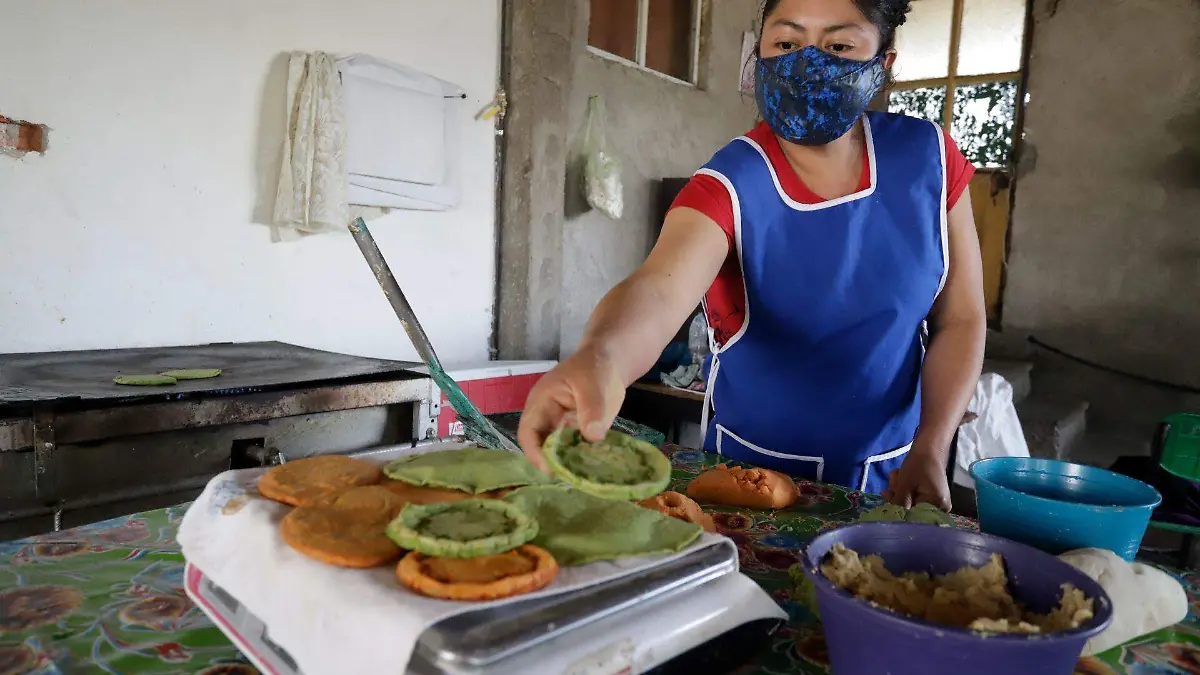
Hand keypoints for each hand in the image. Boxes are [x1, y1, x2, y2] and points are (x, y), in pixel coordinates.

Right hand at [517, 346, 625, 471]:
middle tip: (573, 478)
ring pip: (559, 453)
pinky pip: (575, 451)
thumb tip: (593, 436)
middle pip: (541, 447)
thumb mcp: (593, 383)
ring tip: (585, 476)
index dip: (536, 453)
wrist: (609, 362)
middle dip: (554, 464)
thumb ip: (592, 408)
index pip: (529, 433)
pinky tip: (595, 468)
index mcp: (542, 404)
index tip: (553, 468)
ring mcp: (562, 428)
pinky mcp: (577, 434)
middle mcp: (547, 419)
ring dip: (569, 465)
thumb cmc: (595, 367)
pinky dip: (583, 460)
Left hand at [882, 450, 951, 511]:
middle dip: (898, 494)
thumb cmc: (918, 464)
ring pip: (910, 501)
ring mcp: (936, 501)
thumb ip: (899, 502)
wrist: (928, 448)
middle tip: (893, 479)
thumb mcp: (905, 484)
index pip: (914, 514)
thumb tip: (894, 517)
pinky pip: (913, 495)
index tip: (888, 495)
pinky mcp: (930, 494)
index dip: (899, 507)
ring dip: (899, 488)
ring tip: (897, 473)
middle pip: (912, 508)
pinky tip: (899, 476)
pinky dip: (904, 487)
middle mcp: (940, 507)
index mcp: (937, 505)